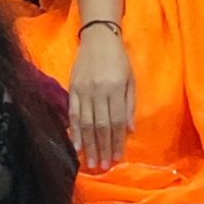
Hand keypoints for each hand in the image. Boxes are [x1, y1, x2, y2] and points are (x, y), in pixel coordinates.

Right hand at [69, 25, 135, 169]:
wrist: (98, 36)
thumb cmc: (119, 58)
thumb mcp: (131, 79)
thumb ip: (130, 104)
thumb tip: (129, 130)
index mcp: (116, 88)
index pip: (116, 121)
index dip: (117, 141)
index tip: (117, 158)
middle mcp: (99, 91)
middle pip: (100, 125)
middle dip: (103, 147)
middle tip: (104, 166)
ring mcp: (84, 90)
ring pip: (85, 123)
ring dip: (89, 144)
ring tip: (92, 162)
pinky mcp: (72, 88)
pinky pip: (72, 113)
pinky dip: (74, 131)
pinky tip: (76, 145)